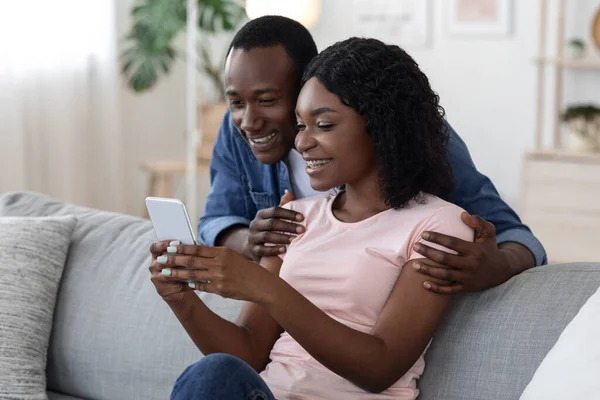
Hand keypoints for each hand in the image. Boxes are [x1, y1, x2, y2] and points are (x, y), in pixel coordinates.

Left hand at [152, 243, 273, 302]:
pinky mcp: (220, 289)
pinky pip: (201, 286)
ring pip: (192, 274)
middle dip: (174, 260)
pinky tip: (182, 283)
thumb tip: (194, 251)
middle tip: (160, 259)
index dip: (182, 248)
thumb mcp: (231, 257)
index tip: (169, 247)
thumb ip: (214, 255)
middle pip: (192, 261)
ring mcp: (220, 277)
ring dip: (177, 274)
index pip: (197, 249)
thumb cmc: (244, 269)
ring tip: (165, 273)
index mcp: (222, 252)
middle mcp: (220, 263)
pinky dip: (191, 284)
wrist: (260, 284)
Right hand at [245, 191, 304, 259]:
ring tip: (294, 240)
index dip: (288, 214)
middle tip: (302, 230)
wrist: (253, 246)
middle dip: (288, 226)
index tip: (302, 218)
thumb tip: (290, 193)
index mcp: (261, 214)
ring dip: (282, 238)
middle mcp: (255, 224)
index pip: (274, 211)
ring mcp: (252, 237)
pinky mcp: (253, 250)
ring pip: (267, 236)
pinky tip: (284, 250)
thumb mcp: (274, 217)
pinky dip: (273, 250)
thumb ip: (282, 206)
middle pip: (272, 223)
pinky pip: (262, 250)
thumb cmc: (269, 229)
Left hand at [413, 213, 509, 293]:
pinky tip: (424, 284)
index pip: (452, 243)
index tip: (423, 234)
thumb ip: (478, 222)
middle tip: (415, 246)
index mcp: (474, 250)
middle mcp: (470, 264)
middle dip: (428, 252)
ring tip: (414, 265)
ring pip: (444, 275)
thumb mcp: (489, 232)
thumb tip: (463, 215)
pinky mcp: (466, 288)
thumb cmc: (490, 248)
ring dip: (428, 271)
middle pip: (445, 259)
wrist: (502, 270)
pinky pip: (450, 290)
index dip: (437, 238)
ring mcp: (468, 277)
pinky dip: (437, 289)